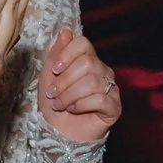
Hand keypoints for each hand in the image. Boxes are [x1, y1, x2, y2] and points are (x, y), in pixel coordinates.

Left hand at [38, 27, 119, 143]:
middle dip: (65, 80)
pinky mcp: (114, 106)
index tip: (55, 70)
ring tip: (60, 104)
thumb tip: (66, 30)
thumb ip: (56, 53)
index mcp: (87, 60)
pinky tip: (73, 110)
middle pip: (87, 63)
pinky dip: (81, 105)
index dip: (67, 55)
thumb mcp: (48, 76)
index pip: (83, 44)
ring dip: (70, 95)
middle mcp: (102, 71)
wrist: (58, 132)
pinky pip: (100, 98)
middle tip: (53, 93)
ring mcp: (110, 88)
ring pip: (92, 82)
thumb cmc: (54, 104)